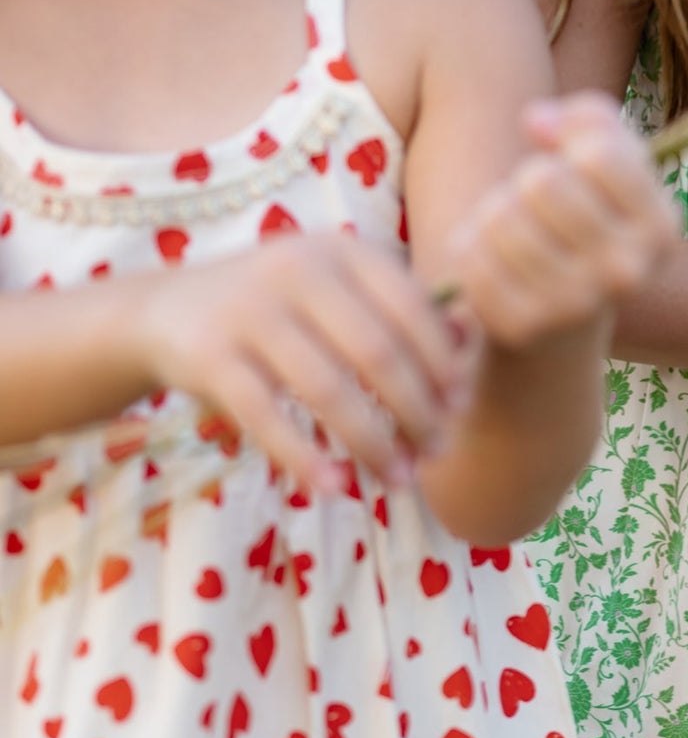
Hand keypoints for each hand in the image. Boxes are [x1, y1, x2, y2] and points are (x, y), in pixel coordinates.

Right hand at [131, 234, 469, 493]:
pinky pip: (269, 417)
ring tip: (399, 479)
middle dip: (417, 413)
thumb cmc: (282, 312)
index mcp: (342, 251)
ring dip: (373, 444)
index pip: (414, 309)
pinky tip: (337, 486)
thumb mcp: (340, 294)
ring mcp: (248, 310)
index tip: (461, 408)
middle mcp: (297, 269)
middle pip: (378, 354)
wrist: (166, 312)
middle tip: (436, 453)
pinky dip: (307, 458)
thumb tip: (471, 351)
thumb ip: (400, 315)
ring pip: (329, 390)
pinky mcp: (208, 355)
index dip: (444, 364)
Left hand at [450, 91, 674, 352]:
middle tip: (536, 206)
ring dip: (494, 214)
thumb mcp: (611, 165)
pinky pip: (470, 255)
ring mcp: (576, 306)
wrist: (562, 322)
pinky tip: (491, 261)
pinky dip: (470, 247)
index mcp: (660, 230)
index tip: (569, 164)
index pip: (599, 154)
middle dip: (526, 181)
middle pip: (543, 182)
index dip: (569, 144)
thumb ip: (590, 119)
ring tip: (513, 233)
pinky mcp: (523, 327)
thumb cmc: (585, 221)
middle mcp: (627, 274)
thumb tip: (536, 120)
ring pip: (500, 216)